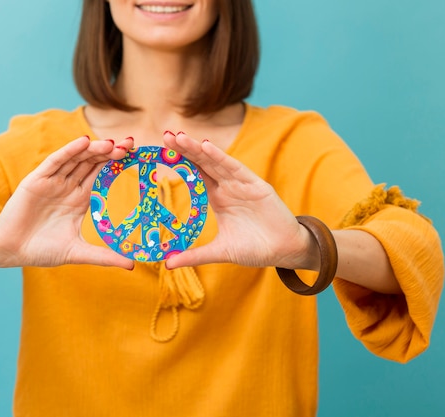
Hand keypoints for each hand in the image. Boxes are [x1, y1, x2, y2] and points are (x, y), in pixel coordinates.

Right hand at [0, 136, 134, 269]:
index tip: (136, 155)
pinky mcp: (36, 180)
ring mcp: (53, 181)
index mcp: (79, 199)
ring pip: (77, 159)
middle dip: (111, 152)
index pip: (101, 175)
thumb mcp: (78, 252)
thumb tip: (132, 266)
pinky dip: (69, 151)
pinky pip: (55, 162)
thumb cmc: (41, 250)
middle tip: (130, 144)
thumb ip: (104, 257)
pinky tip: (83, 142)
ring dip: (94, 150)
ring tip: (112, 143)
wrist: (10, 250)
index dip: (117, 164)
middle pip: (92, 163)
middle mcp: (68, 186)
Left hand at [162, 132, 317, 269]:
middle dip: (185, 149)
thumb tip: (167, 264)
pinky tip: (207, 147)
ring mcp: (241, 184)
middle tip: (166, 136)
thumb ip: (194, 255)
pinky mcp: (257, 185)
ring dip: (198, 149)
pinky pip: (236, 169)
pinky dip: (221, 158)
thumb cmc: (255, 248)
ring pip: (216, 162)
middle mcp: (228, 187)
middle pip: (202, 163)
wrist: (284, 252)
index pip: (195, 174)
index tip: (160, 151)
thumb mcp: (220, 251)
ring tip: (180, 138)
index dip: (180, 162)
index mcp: (217, 197)